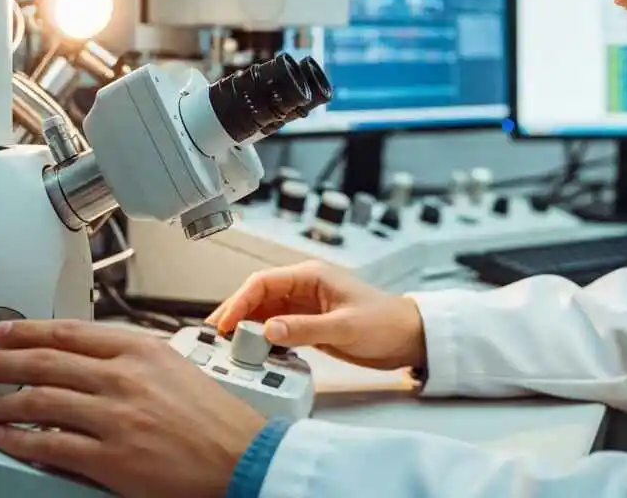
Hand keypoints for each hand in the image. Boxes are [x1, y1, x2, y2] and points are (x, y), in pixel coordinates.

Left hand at [0, 319, 264, 497]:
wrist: (242, 458)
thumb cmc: (217, 420)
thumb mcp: (176, 369)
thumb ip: (133, 361)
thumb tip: (92, 361)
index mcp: (140, 350)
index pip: (69, 332)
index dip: (27, 331)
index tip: (2, 332)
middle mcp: (122, 378)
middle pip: (44, 362)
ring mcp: (113, 417)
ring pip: (38, 402)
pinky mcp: (109, 457)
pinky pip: (49, 445)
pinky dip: (19, 441)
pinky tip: (3, 439)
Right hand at [208, 261, 424, 370]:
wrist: (409, 337)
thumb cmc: (385, 323)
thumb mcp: (344, 327)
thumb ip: (305, 328)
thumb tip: (268, 330)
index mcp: (311, 277)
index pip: (263, 283)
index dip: (240, 301)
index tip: (226, 324)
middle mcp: (305, 288)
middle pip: (259, 296)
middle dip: (237, 313)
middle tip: (217, 335)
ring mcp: (307, 307)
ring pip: (266, 313)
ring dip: (248, 327)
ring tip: (229, 345)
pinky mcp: (311, 324)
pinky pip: (279, 328)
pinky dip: (265, 338)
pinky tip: (255, 351)